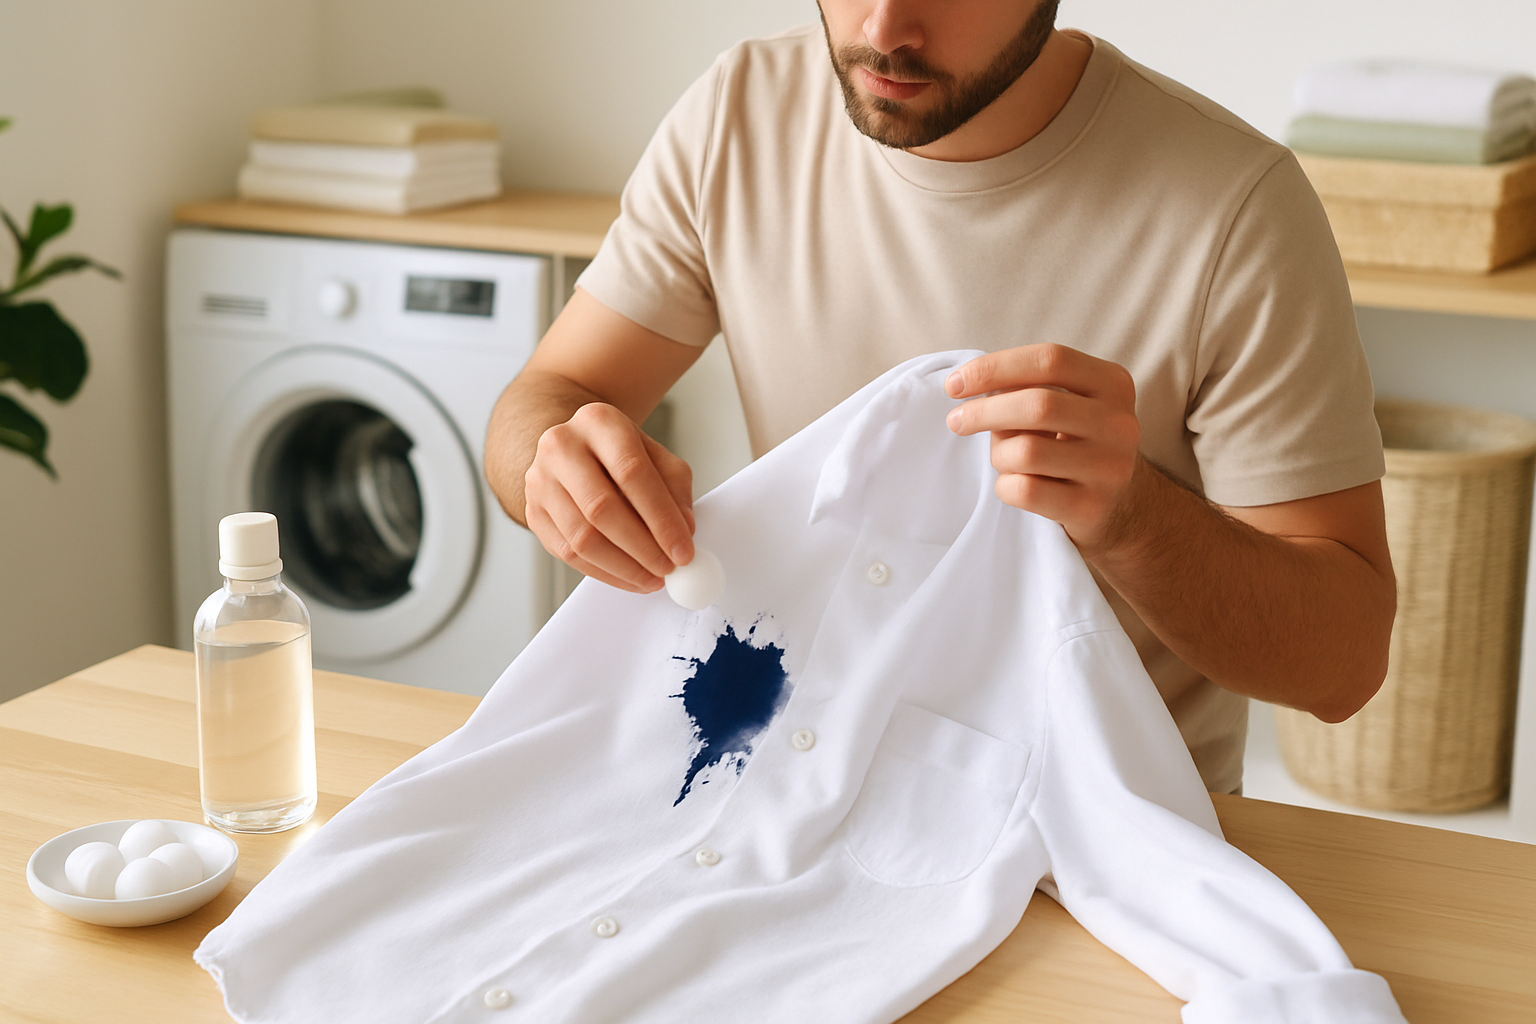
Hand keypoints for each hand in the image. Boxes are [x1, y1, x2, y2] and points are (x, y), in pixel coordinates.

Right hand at [523, 402, 695, 592]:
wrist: (574, 449)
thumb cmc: (620, 454)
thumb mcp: (656, 457)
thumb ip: (674, 491)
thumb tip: (683, 532)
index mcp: (599, 421)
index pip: (632, 472)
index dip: (661, 518)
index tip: (683, 551)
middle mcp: (562, 445)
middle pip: (601, 507)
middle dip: (642, 548)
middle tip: (668, 569)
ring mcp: (540, 479)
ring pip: (581, 537)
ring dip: (622, 566)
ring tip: (652, 577)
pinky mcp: (532, 511)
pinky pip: (566, 553)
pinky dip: (602, 572)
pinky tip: (627, 576)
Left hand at [944, 344, 1141, 554]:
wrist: (1120, 505)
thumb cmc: (1076, 443)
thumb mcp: (1068, 404)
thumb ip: (1028, 388)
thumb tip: (969, 386)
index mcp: (1113, 384)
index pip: (1049, 360)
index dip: (995, 368)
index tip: (956, 383)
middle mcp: (1119, 424)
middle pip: (1037, 404)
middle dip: (983, 411)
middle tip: (955, 420)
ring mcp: (1108, 468)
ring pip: (1026, 451)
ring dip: (998, 455)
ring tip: (1003, 459)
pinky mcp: (1090, 507)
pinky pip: (1025, 491)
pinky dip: (1005, 486)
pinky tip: (1014, 484)